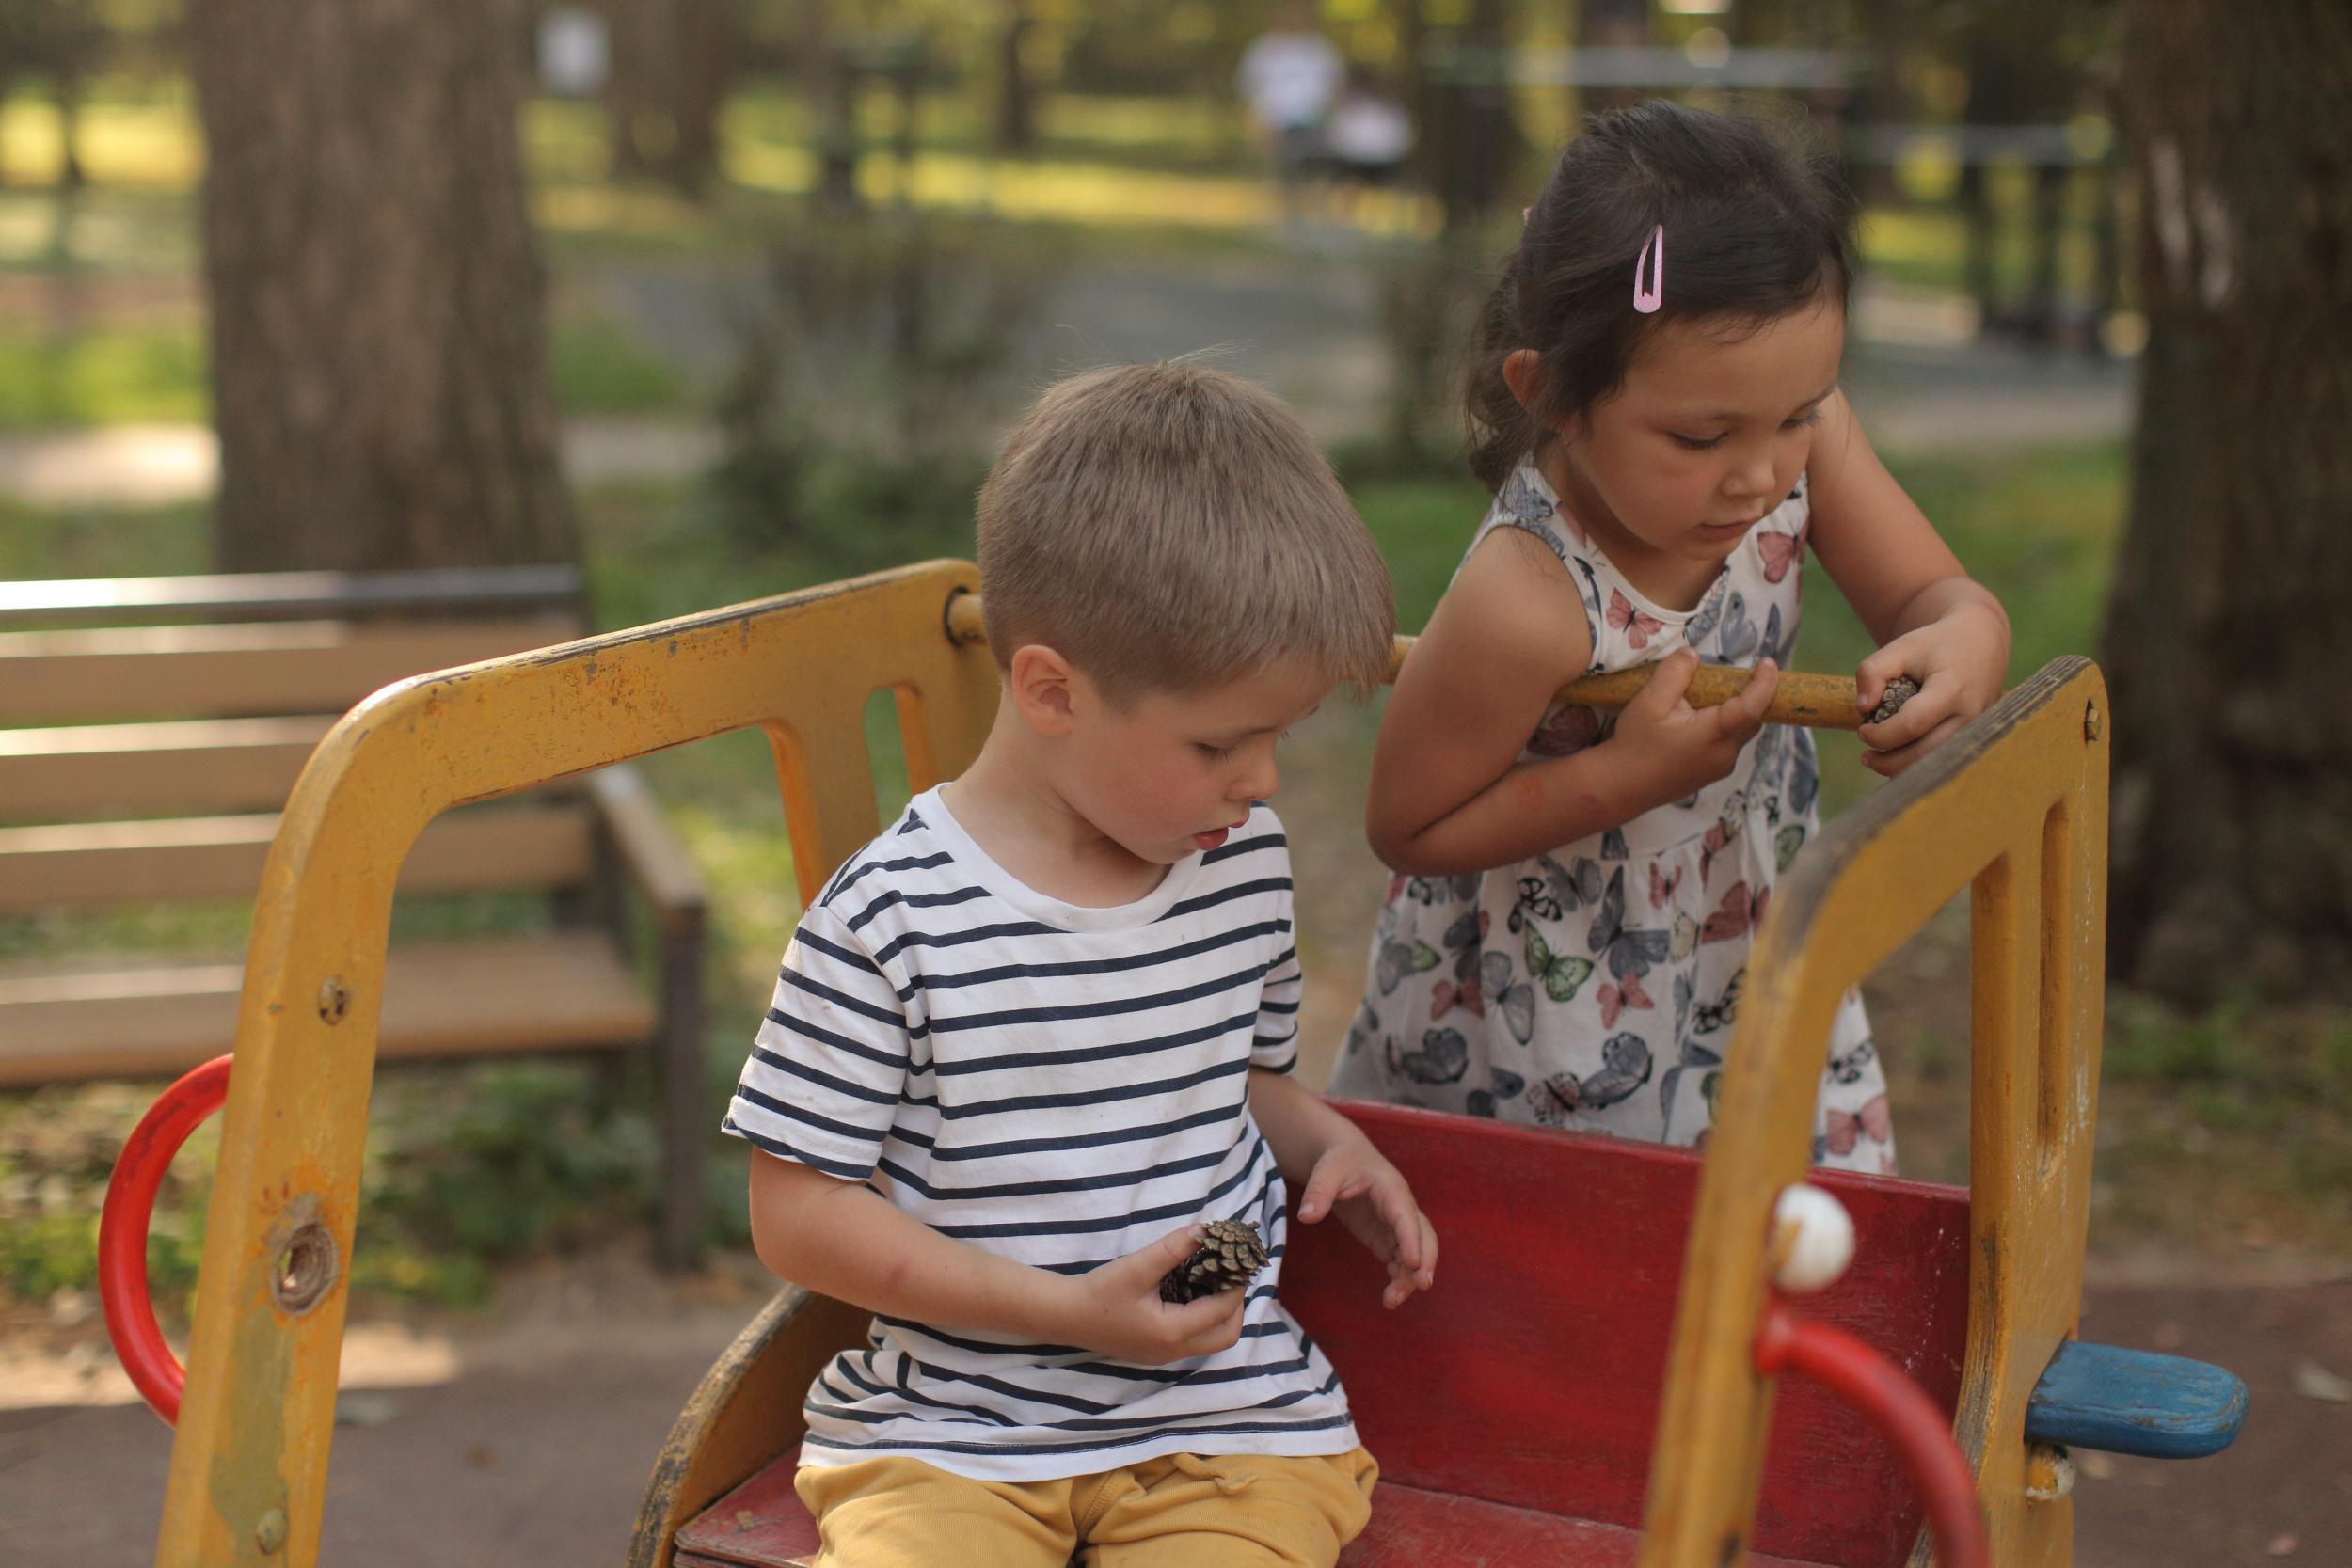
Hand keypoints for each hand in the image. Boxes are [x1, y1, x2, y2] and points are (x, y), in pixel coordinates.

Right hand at [1046, 1226, 1246, 1364]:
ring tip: (1214, 1281)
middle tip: (1230, 1275)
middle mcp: (1174, 1350)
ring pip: (1212, 1341)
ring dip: (1221, 1314)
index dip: (1236, 1285)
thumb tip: (1206, 1230)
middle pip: (1226, 1335)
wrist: (1066, 1317)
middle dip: (1236, 1305)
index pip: (1223, 1310)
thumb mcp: (1138, 1266)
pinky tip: (1193, 1294)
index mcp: (1173, 1332)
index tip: (1239, 1260)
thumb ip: (1173, 1248)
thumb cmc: (1100, 1292)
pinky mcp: (1157, 1352)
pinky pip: (1194, 1340)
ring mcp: (1166, 1356)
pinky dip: (1204, 1319)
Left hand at [1296, 1138, 1437, 1309]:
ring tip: (1392, 1301)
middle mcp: (1401, 1208)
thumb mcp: (1326, 1170)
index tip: (1412, 1263)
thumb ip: (1318, 1191)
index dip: (1412, 1239)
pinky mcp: (1386, 1237)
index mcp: (1391, 1189)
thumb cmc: (1339, 1160)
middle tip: (1421, 1286)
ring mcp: (1396, 1225)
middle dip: (1425, 1260)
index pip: (1406, 1216)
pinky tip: (1391, 1295)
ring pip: (1413, 1252)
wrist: (1344, 1157)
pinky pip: (1399, 1259)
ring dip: (1408, 1276)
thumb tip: (1306, 1217)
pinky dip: (1398, 1276)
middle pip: (1423, 1236)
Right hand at [1609, 649, 1779, 808]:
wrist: (1620, 787)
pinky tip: (1696, 721)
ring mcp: (1720, 767)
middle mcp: (1725, 754)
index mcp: (1713, 735)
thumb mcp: (1649, 702)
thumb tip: (1692, 655)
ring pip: (1741, 732)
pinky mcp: (1712, 773)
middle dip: (1751, 695)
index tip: (1767, 663)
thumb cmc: (1634, 745)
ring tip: (1706, 698)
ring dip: (1735, 711)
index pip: (1753, 707)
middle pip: (1753, 719)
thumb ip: (1674, 673)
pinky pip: (1729, 744)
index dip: (1765, 683)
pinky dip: (1723, 727)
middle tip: (1731, 676)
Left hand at [1856, 601, 2007, 776]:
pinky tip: (1898, 758)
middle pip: (1924, 754)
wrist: (1981, 644)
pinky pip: (1945, 761)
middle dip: (1888, 762)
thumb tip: (1862, 708)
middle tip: (1865, 755)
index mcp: (1952, 689)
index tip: (1861, 731)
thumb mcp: (1901, 647)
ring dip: (1903, 769)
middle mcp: (1971, 715)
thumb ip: (1873, 671)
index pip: (1912, 725)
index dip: (1882, 734)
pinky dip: (1919, 765)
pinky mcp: (1978, 739)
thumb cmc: (1935, 646)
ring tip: (1875, 760)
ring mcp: (1978, 730)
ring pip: (1937, 765)